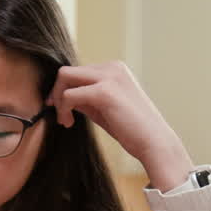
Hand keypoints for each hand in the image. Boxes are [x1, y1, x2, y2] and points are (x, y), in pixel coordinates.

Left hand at [46, 62, 194, 191]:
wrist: (154, 142)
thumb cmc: (131, 129)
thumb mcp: (105, 107)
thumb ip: (87, 97)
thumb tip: (61, 96)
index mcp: (114, 68)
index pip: (77, 72)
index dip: (64, 90)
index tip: (64, 110)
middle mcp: (112, 67)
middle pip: (67, 71)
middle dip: (56, 93)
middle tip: (60, 116)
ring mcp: (108, 77)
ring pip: (64, 77)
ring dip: (58, 100)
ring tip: (65, 121)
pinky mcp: (104, 91)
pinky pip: (68, 95)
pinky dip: (63, 109)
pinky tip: (69, 123)